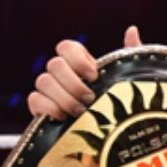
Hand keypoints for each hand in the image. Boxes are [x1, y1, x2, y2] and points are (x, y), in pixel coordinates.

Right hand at [27, 25, 141, 119]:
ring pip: (43, 81)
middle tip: (91, 98)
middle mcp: (62, 75)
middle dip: (73, 82)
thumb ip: (130, 55)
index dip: (78, 58)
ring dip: (64, 97)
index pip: (66, 47)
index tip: (95, 75)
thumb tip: (132, 29)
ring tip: (82, 111)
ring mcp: (50, 92)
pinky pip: (34, 100)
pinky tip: (64, 117)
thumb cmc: (121, 105)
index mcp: (81, 65)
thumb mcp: (129, 80)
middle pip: (54, 64)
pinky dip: (48, 107)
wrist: (109, 137)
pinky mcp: (41, 109)